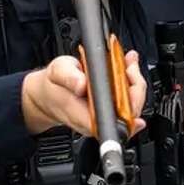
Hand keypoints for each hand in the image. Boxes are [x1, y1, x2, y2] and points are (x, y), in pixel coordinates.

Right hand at [21, 51, 147, 136]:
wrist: (48, 94)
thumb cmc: (54, 86)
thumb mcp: (57, 73)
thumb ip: (68, 77)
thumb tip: (81, 84)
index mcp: (87, 118)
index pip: (117, 121)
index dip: (130, 104)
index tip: (129, 83)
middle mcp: (100, 122)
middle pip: (130, 112)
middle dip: (135, 85)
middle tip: (129, 65)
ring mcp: (107, 118)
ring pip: (131, 105)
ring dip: (134, 81)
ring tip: (129, 61)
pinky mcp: (111, 111)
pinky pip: (127, 100)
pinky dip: (131, 82)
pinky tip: (128, 68)